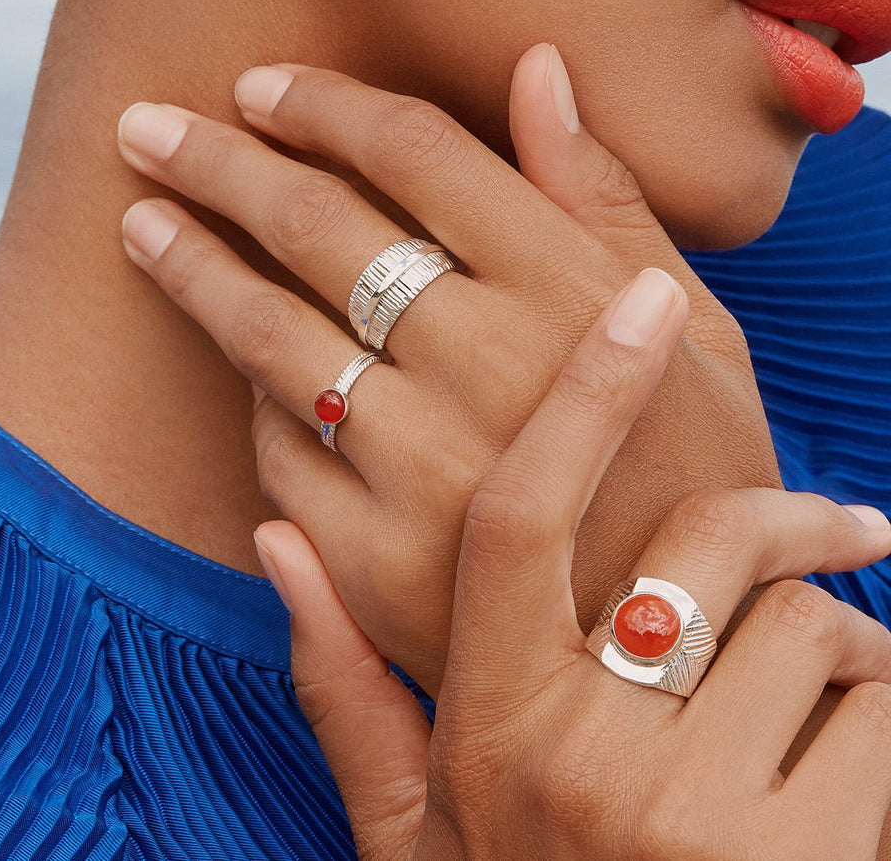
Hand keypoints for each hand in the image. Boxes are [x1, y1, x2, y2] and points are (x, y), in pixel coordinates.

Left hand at [116, 42, 778, 693]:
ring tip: (141, 222)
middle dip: (220, 163)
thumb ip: (603, 198)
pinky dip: (254, 399)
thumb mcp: (700, 331)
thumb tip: (536, 68)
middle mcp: (492, 368)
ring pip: (271, 337)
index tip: (258, 85)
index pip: (417, 153)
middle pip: (320, 227)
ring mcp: (425, 471)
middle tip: (150, 131)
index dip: (324, 105)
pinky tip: (236, 361)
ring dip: (193, 268)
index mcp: (573, 291)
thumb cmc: (697, 475)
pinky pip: (279, 452)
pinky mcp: (375, 562)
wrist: (675, 652)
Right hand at [253, 276, 890, 860]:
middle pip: (713, 542)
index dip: (581, 395)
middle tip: (834, 536)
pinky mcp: (814, 859)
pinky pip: (890, 705)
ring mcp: (700, 821)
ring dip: (838, 658)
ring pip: (817, 625)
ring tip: (819, 726)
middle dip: (781, 533)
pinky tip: (855, 788)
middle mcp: (584, 765)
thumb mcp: (415, 825)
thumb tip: (272, 536)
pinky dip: (890, 724)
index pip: (517, 516)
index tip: (643, 296)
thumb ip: (344, 678)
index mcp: (492, 727)